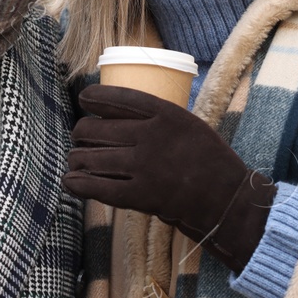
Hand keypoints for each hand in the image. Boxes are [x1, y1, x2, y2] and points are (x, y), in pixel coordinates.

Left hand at [64, 84, 275, 273]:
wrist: (226, 199)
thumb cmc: (209, 160)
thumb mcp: (189, 124)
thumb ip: (158, 117)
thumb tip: (120, 112)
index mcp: (165, 114)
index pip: (117, 97)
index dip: (93, 97)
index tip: (84, 100)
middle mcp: (150, 136)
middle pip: (94, 129)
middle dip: (81, 133)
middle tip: (82, 138)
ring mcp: (142, 166)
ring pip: (89, 157)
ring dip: (77, 158)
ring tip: (78, 160)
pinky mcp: (138, 196)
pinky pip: (95, 187)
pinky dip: (76, 183)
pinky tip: (71, 181)